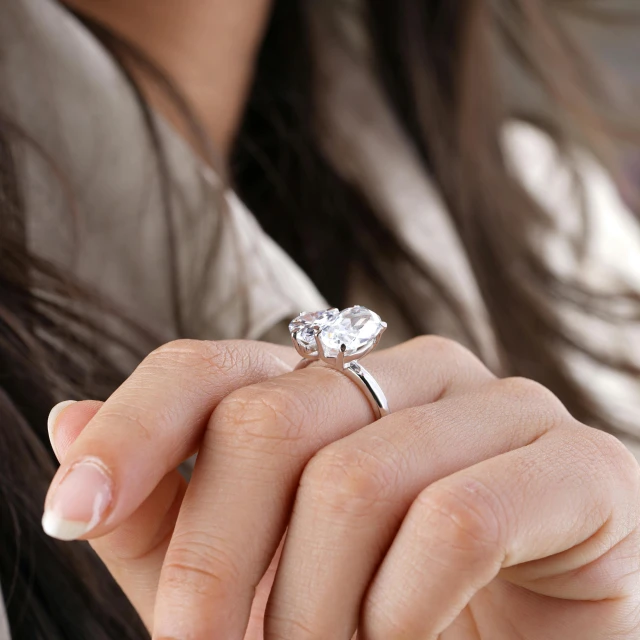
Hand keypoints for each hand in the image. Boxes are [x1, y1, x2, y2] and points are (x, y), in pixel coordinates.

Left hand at [45, 336, 639, 638]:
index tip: (71, 512)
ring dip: (315, 612)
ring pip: (357, 480)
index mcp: (340, 385)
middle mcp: (414, 374)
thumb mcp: (255, 576)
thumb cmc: (390, 616)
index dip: (134, 430)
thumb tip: (68, 421)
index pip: (212, 368)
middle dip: (218, 563)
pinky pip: (459, 521)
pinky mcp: (577, 464)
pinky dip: (406, 614)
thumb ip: (168, 508)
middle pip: (270, 423)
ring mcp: (502, 406)